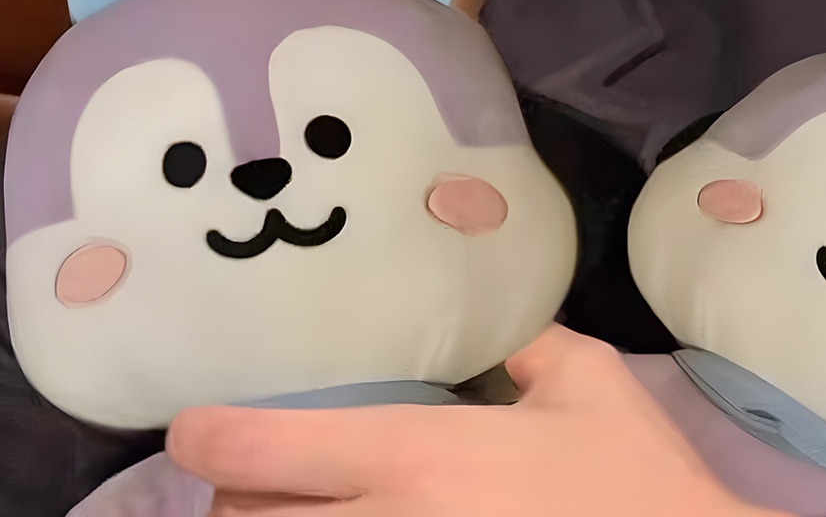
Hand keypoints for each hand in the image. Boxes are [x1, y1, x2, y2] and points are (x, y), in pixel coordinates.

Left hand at [166, 323, 784, 516]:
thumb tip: (501, 326)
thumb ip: (533, 344)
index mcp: (422, 460)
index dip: (213, 434)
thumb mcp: (591, 385)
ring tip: (293, 504)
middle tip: (249, 471)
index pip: (278, 446)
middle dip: (233, 495)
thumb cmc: (634, 484)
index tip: (191, 424)